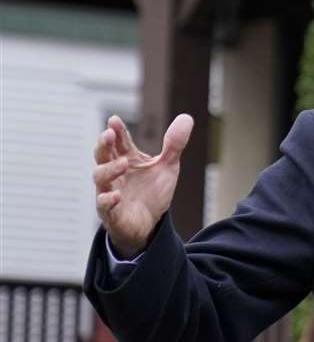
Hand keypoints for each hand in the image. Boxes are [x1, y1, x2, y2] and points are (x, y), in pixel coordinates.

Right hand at [94, 114, 192, 256]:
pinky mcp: (111, 213)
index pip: (118, 142)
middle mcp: (114, 174)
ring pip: (100, 177)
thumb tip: (186, 117)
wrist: (149, 224)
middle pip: (102, 155)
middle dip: (103, 144)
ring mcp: (109, 192)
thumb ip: (174, 144)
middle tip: (108, 134)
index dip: (116, 131)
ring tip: (123, 163)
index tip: (114, 120)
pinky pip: (103, 205)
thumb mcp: (168, 166)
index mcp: (126, 159)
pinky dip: (107, 200)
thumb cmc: (152, 192)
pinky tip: (116, 196)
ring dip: (109, 169)